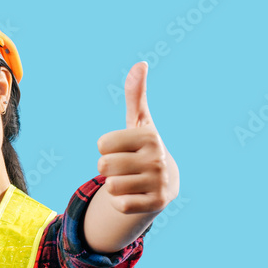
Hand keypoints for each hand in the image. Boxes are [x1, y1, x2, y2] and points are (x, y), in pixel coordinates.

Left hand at [96, 61, 179, 213]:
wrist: (165, 183)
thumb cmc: (143, 148)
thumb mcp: (139, 123)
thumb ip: (136, 95)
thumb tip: (140, 63)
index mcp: (149, 137)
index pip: (102, 145)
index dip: (106, 148)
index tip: (122, 149)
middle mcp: (158, 159)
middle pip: (103, 165)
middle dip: (108, 168)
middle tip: (124, 167)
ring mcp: (159, 183)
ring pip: (110, 186)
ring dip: (114, 186)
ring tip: (130, 180)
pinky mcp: (156, 204)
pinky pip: (119, 204)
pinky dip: (121, 202)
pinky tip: (134, 195)